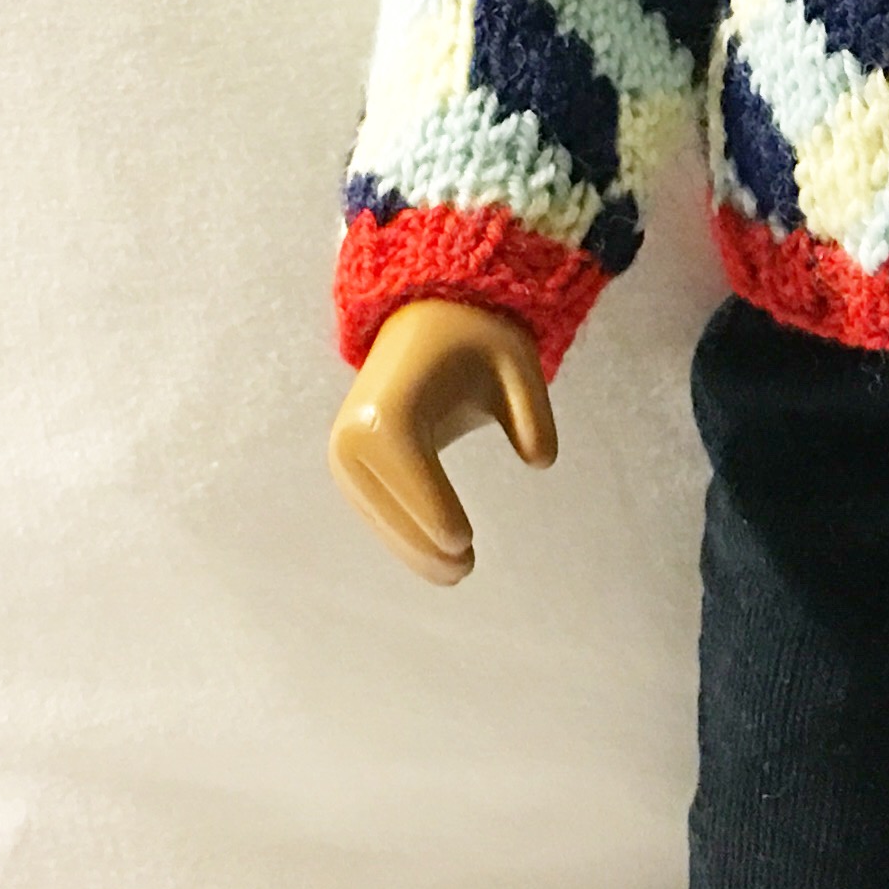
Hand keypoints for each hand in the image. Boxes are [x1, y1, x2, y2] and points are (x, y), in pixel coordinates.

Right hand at [328, 298, 555, 585]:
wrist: (423, 316)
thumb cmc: (476, 342)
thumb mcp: (517, 363)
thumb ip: (533, 411)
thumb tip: (542, 460)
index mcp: (389, 409)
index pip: (412, 473)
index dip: (436, 510)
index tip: (465, 541)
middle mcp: (354, 433)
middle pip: (390, 504)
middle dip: (425, 542)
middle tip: (466, 569)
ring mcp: (346, 450)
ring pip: (378, 514)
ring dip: (412, 547)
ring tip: (455, 572)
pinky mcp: (349, 462)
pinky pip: (374, 507)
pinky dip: (401, 531)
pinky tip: (433, 554)